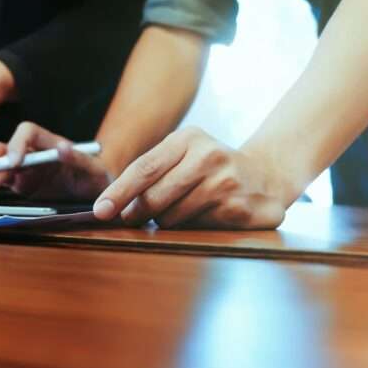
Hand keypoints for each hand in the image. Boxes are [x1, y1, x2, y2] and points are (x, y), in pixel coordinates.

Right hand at [0, 122, 111, 204]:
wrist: (97, 194)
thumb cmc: (98, 177)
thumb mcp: (94, 169)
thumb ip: (80, 159)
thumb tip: (64, 149)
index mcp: (50, 143)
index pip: (28, 133)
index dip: (18, 144)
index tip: (15, 163)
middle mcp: (33, 153)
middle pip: (5, 150)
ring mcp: (24, 169)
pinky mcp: (20, 185)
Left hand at [91, 127, 294, 228]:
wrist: (267, 174)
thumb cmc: (211, 166)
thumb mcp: (185, 153)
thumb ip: (153, 172)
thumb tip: (112, 205)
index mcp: (189, 138)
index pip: (145, 168)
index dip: (119, 192)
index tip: (101, 211)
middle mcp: (209, 157)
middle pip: (155, 197)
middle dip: (137, 212)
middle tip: (133, 218)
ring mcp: (226, 183)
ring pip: (173, 217)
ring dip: (167, 221)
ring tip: (182, 209)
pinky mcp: (238, 209)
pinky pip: (196, 228)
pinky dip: (192, 227)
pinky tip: (204, 215)